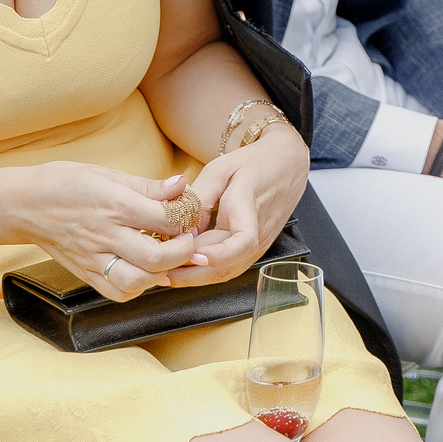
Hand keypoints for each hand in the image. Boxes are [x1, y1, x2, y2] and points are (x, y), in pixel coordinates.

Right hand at [6, 162, 207, 301]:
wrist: (22, 204)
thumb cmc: (65, 183)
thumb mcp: (107, 174)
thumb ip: (146, 186)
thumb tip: (181, 185)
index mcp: (114, 205)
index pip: (164, 219)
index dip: (186, 219)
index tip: (191, 216)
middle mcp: (104, 235)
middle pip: (155, 257)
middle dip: (182, 252)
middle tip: (187, 241)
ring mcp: (93, 258)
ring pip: (137, 282)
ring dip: (161, 274)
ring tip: (167, 259)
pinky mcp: (84, 274)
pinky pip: (116, 293)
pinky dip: (137, 287)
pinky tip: (144, 272)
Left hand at [175, 122, 310, 287]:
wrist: (285, 165)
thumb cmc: (252, 164)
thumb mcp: (220, 170)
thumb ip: (199, 199)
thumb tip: (180, 231)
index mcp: (249, 208)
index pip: (242, 241)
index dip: (219, 254)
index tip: (195, 255)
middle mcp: (257, 233)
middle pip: (225, 264)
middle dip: (189, 271)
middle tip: (157, 269)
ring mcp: (258, 245)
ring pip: (225, 273)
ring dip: (195, 278)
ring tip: (164, 275)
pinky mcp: (253, 250)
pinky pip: (228, 267)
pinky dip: (205, 272)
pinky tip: (182, 269)